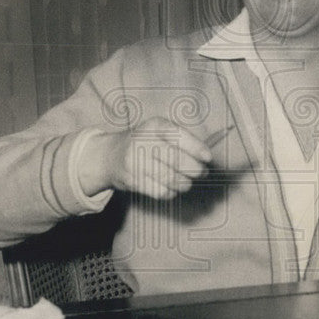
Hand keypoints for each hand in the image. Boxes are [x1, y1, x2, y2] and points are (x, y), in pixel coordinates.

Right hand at [84, 118, 212, 199]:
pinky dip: (172, 192)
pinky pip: (161, 192)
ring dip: (185, 183)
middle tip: (202, 172)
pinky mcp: (133, 180)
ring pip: (171, 179)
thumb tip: (207, 158)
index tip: (208, 157)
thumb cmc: (146, 143)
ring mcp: (135, 162)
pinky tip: (171, 186)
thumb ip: (183, 140)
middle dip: (195, 170)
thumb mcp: (160, 131)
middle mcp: (142, 141)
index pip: (176, 135)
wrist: (110, 156)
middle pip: (176, 160)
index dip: (195, 147)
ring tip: (187, 180)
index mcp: (153, 125)